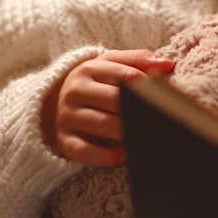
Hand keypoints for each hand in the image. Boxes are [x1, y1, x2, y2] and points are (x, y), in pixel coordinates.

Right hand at [43, 49, 174, 166]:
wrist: (49, 103)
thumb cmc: (93, 83)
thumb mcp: (109, 65)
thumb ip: (138, 61)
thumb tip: (168, 64)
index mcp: (89, 69)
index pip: (124, 74)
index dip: (148, 86)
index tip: (166, 96)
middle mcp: (75, 91)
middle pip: (114, 100)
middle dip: (139, 109)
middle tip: (161, 119)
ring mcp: (67, 116)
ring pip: (101, 124)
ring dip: (126, 131)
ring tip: (147, 136)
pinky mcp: (64, 140)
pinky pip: (85, 150)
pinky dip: (106, 156)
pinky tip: (125, 155)